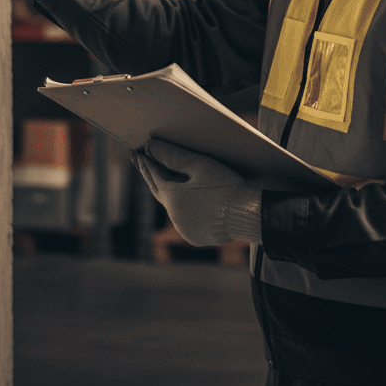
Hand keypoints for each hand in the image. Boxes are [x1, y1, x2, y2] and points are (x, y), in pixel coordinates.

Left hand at [131, 138, 259, 246]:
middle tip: (141, 161)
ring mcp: (184, 229)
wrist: (248, 214)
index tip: (137, 152)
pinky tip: (183, 198)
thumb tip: (149, 147)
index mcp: (172, 197)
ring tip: (161, 177)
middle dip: (150, 175)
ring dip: (167, 192)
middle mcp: (173, 216)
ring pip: (171, 206)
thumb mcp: (199, 165)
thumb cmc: (225, 186)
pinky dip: (181, 207)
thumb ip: (172, 155)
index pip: (153, 175)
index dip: (145, 162)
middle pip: (158, 191)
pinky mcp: (194, 237)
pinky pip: (183, 219)